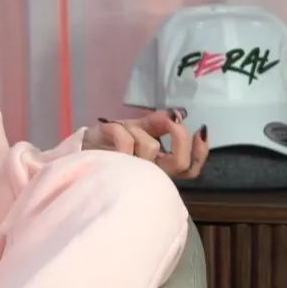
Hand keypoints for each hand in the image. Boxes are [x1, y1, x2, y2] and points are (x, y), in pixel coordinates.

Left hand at [81, 109, 208, 178]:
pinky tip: (110, 128)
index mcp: (159, 166)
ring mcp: (133, 172)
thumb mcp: (140, 126)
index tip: (200, 130)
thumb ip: (159, 122)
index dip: (200, 152)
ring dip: (137, 129)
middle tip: (170, 121)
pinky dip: (118, 128)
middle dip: (178, 136)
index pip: (189, 168)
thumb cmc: (115, 138)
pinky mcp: (113, 167)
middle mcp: (150, 173)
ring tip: (122, 127)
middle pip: (179, 163)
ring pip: (150, 147)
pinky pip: (125, 141)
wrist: (85, 144)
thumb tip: (176, 114)